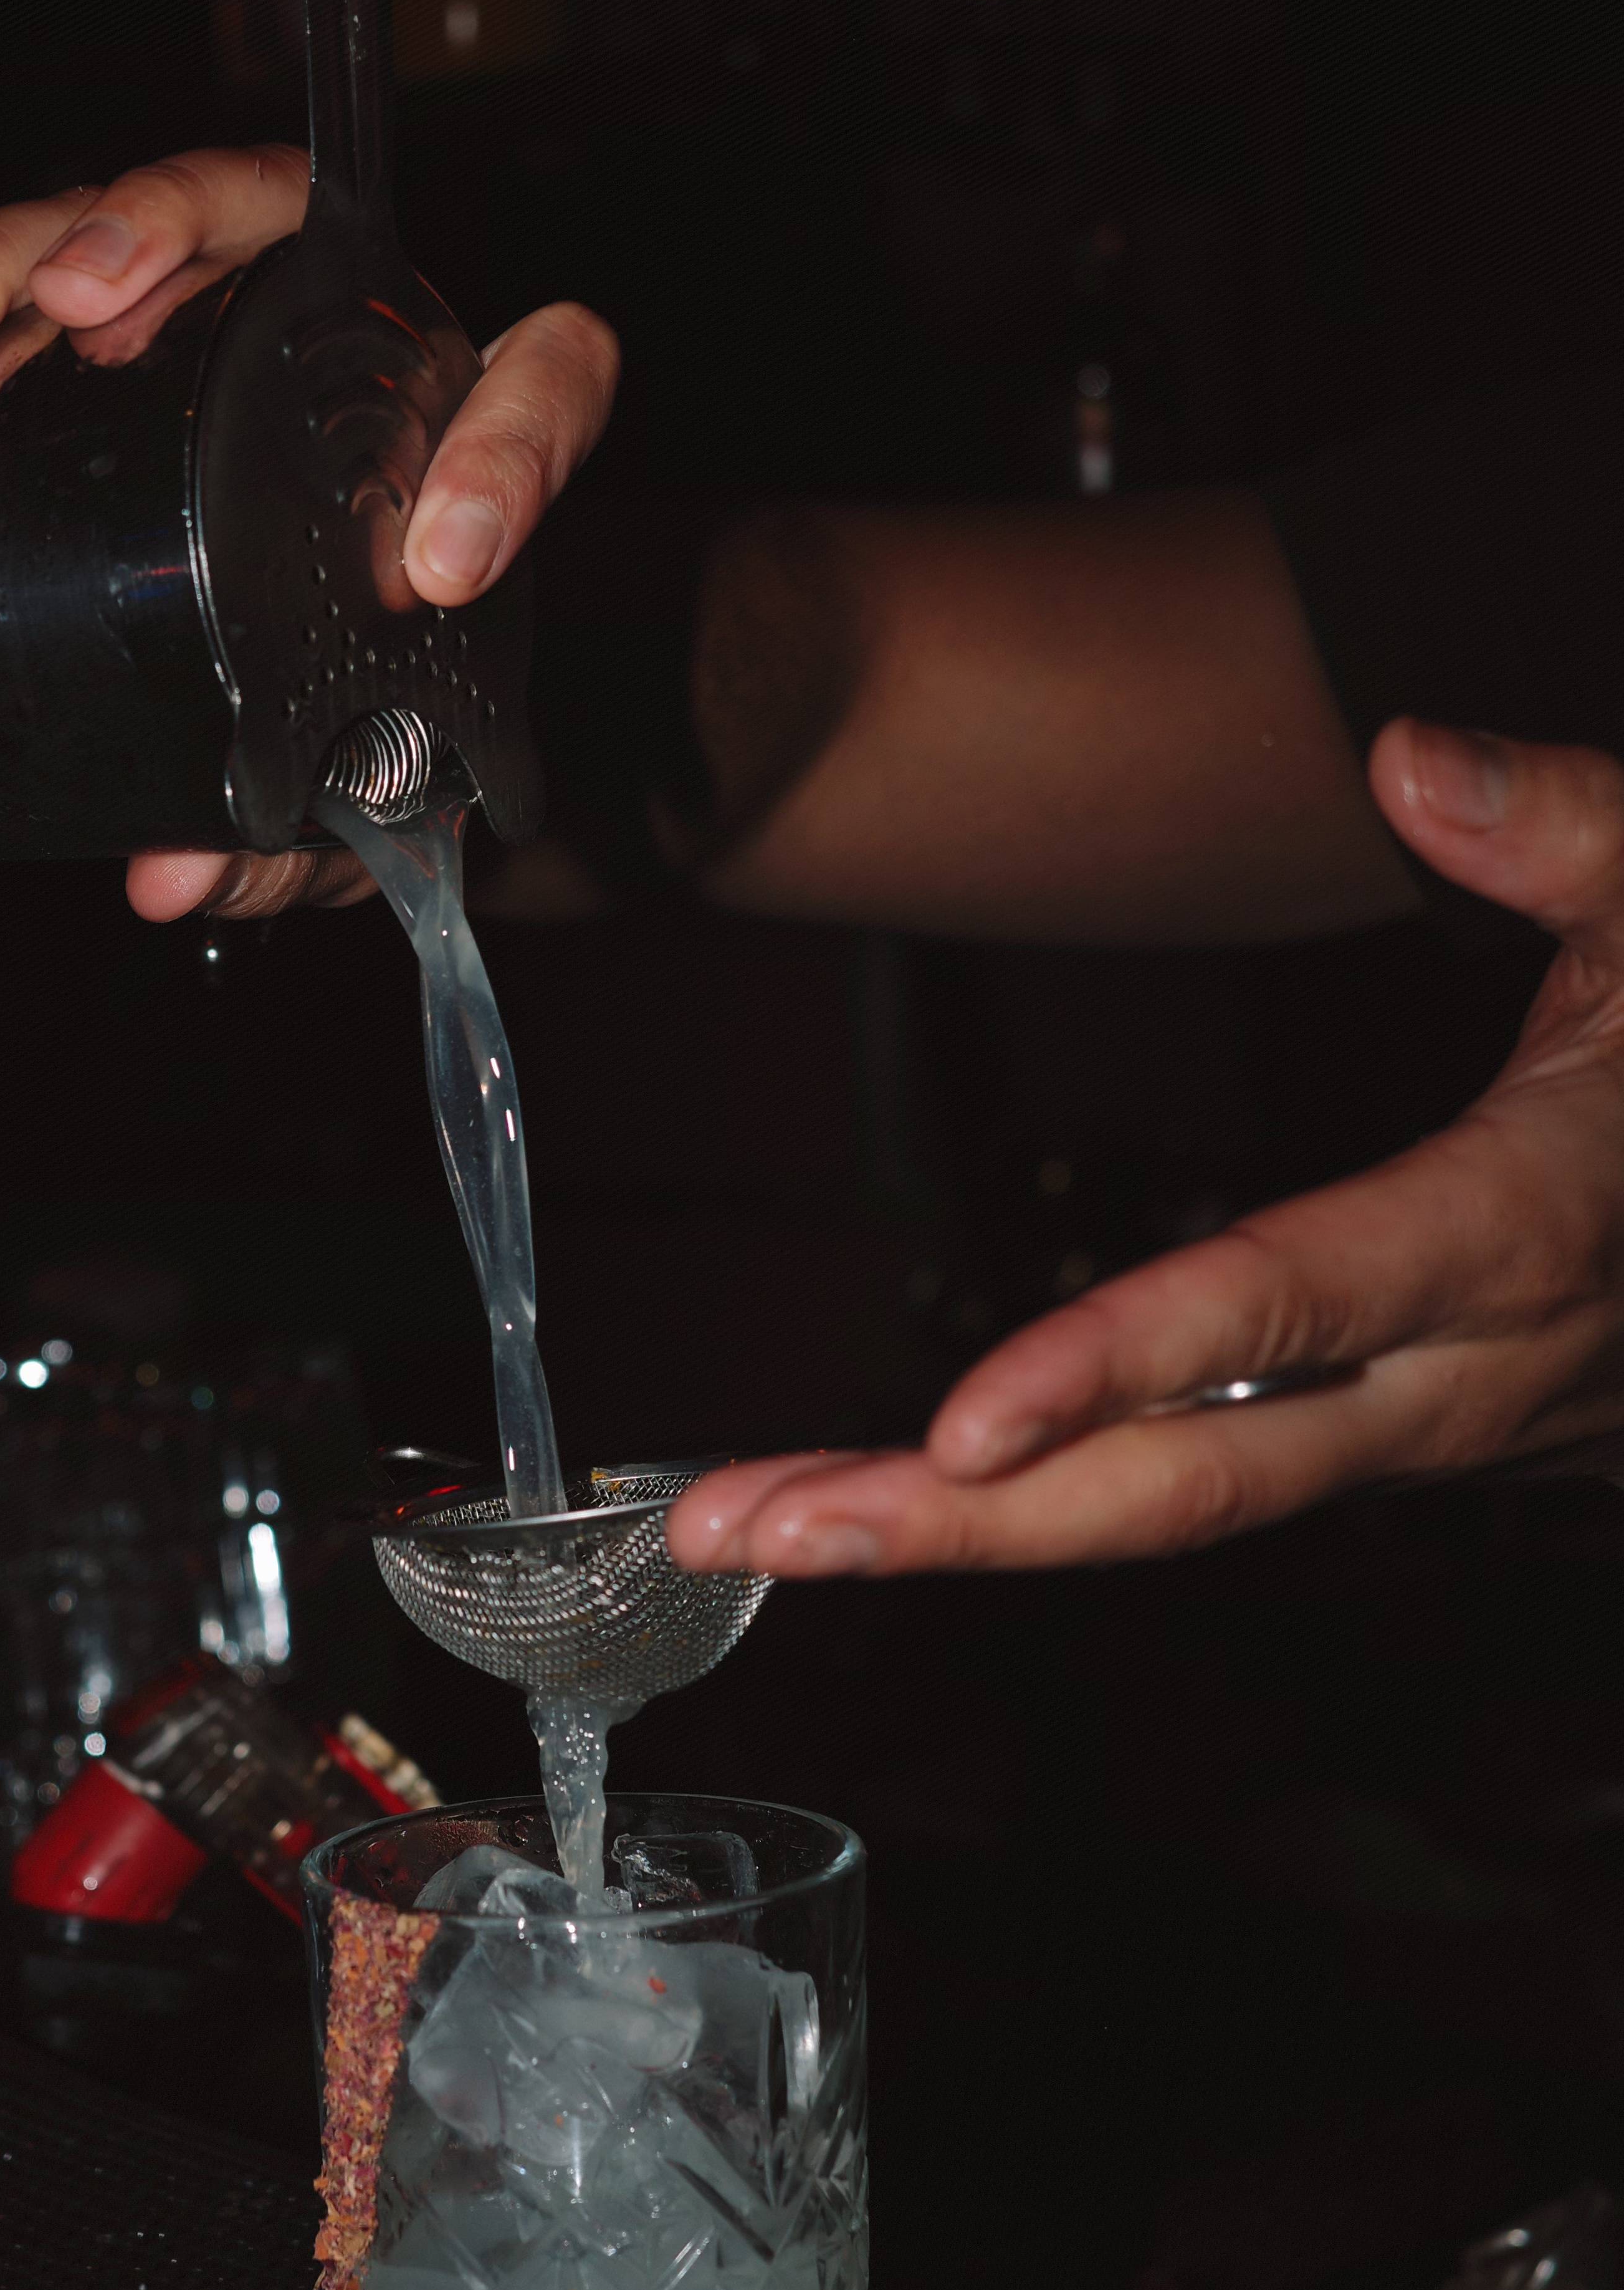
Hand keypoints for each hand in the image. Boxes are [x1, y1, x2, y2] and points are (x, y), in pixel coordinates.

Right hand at [0, 145, 617, 922]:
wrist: (297, 701)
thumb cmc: (341, 723)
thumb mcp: (335, 792)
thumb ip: (292, 841)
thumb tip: (171, 872)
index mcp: (440, 425)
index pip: (546, 381)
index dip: (509, 449)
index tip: (443, 562)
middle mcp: (312, 333)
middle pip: (241, 209)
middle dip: (134, 234)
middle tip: (63, 312)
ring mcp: (156, 326)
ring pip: (67, 232)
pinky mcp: (20, 365)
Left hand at [672, 721, 1623, 1578]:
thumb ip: (1566, 828)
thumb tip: (1411, 756)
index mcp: (1522, 1231)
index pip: (1292, 1308)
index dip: (1124, 1366)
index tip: (960, 1423)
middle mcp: (1460, 1373)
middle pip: (1190, 1484)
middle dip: (958, 1527)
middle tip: (747, 1529)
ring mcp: (1426, 1434)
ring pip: (1177, 1509)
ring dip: (963, 1533)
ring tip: (759, 1524)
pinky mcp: (1401, 1445)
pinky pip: (1207, 1489)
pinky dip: (1049, 1508)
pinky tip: (908, 1503)